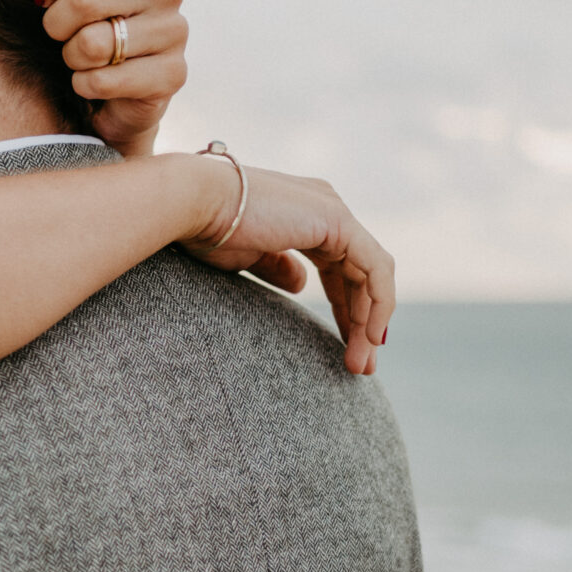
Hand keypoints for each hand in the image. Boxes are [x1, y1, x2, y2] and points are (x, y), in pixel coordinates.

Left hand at [34, 0, 188, 156]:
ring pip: (93, 44)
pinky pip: (105, 80)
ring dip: (71, 59)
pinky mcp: (174, 75)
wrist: (110, 92)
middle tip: (59, 36)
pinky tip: (92, 83)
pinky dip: (85, 85)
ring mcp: (175, 31)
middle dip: (55, 25)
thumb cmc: (84, 27)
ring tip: (80, 59)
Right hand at [182, 158, 395, 375]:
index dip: (346, 309)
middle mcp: (326, 207)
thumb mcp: (248, 257)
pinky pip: (375, 270)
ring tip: (360, 363)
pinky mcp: (339, 221)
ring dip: (370, 322)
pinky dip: (379, 305)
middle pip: (360, 274)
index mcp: (307, 215)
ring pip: (372, 276)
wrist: (193, 205)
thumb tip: (301, 284)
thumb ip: (278, 268)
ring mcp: (335, 211)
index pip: (340, 268)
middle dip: (362, 322)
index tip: (345, 347)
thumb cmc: (207, 231)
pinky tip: (370, 337)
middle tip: (360, 365)